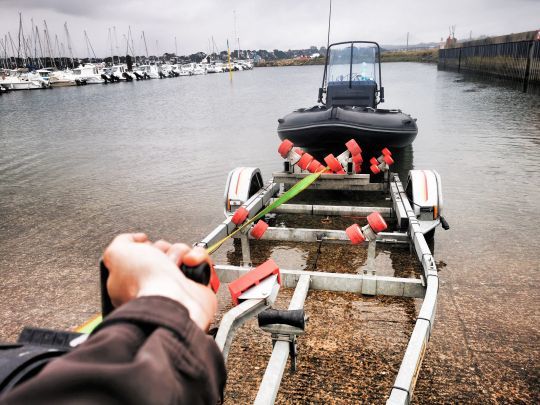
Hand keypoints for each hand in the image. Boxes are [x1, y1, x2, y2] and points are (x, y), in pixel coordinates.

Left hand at [102, 233, 216, 330]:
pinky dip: (198, 257)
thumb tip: (136, 238)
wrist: (172, 299)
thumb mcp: (117, 254)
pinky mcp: (197, 286)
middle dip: (162, 249)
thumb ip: (122, 242)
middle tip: (159, 260)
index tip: (143, 249)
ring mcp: (176, 285)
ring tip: (176, 264)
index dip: (143, 248)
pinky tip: (190, 263)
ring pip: (182, 253)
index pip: (140, 256)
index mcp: (131, 281)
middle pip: (162, 252)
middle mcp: (154, 284)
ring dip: (180, 252)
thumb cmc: (144, 282)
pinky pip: (201, 261)